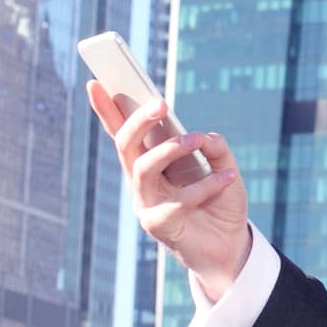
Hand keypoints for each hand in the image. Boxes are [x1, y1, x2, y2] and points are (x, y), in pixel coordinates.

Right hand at [86, 82, 251, 299]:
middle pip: (125, 145)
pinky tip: (227, 177)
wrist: (230, 245)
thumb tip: (203, 136)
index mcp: (152, 162)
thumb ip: (214, 147)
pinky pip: (178, 199)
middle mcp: (143, 181)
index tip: (95, 81)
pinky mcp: (158, 225)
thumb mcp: (224, 166)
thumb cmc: (221, 202)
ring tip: (198, 140)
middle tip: (160, 103)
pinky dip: (206, 185)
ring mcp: (146, 203)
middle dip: (138, 120)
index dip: (107, 109)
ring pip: (143, 168)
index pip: (124, 132)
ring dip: (171, 149)